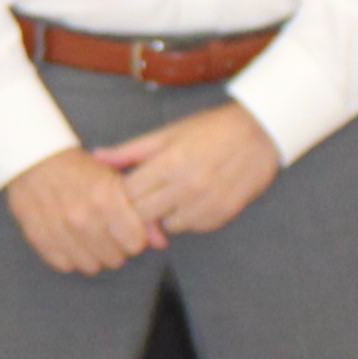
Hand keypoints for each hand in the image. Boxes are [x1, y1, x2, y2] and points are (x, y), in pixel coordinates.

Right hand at [0, 147, 158, 276]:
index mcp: (105, 199)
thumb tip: (160, 243)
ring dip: (93, 255)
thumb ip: (140, 213)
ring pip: (91, 266)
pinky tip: (70, 239)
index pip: (135, 244)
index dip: (134, 237)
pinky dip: (71, 256)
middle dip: (115, 248)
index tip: (126, 229)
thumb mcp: (115, 181)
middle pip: (115, 258)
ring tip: (88, 237)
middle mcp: (83, 218)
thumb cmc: (79, 169)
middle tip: (107, 232)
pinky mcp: (40, 239)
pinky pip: (66, 265)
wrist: (33, 160)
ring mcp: (60, 231)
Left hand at [107, 103, 280, 237]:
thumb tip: (97, 157)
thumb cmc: (210, 130)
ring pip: (167, 226)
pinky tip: (194, 200)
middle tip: (144, 198)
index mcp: (169, 163)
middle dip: (139, 209)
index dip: (122, 194)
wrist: (260, 134)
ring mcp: (206, 204)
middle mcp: (187, 187)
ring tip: (173, 195)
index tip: (125, 190)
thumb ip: (130, 150)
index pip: (128, 194)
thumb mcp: (168, 134)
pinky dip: (187, 219)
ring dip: (164, 216)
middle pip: (144, 215)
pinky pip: (192, 228)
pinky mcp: (222, 215)